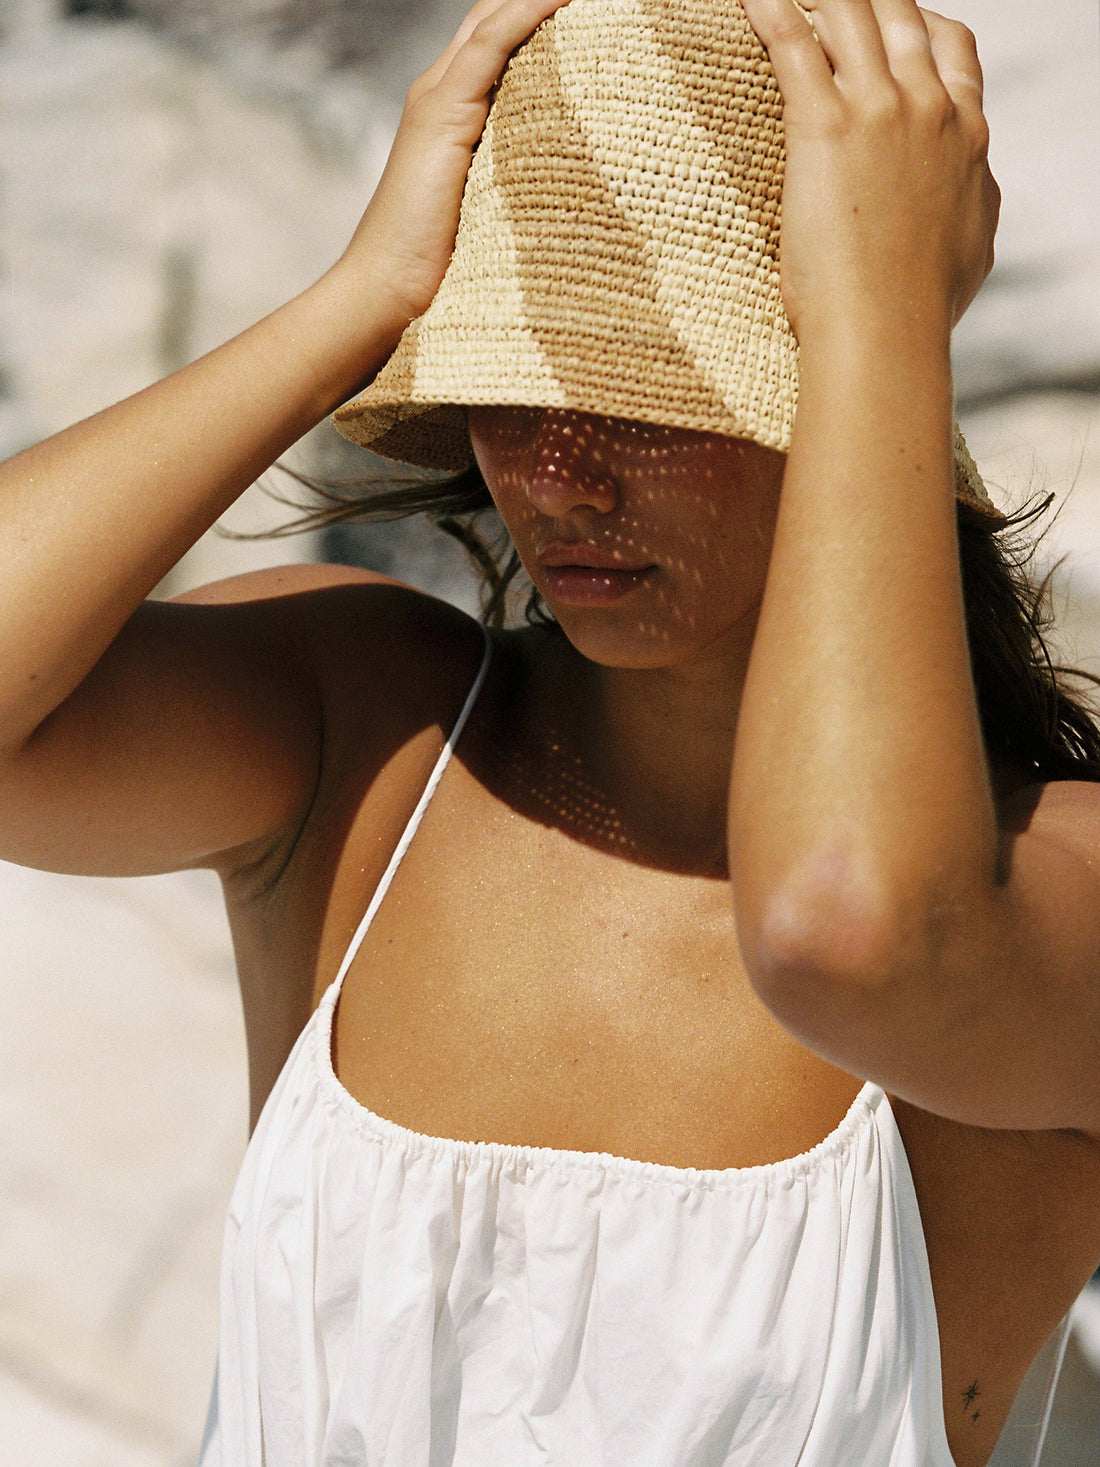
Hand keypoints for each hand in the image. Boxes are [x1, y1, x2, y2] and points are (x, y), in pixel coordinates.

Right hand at [336, 0, 569, 345]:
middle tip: (612, 3)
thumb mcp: (492, 216)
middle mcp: (442, 94)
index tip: (596, 16)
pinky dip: (527, 13)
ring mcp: (439, 100)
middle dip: (542, 3)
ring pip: (494, 22)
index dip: (538, 18)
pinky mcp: (442, 114)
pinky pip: (491, 44)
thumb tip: (578, 193)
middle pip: (494, 20)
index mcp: (452, 113)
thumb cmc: (440, 273)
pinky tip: (565, 0)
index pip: (498, 43)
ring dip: (541, 1)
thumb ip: (519, 184)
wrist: (387, 292)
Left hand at [741, 0, 999, 342]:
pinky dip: (770, 11)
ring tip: (787, 0)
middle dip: (864, 0)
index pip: (950, 48)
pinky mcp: (826, 125)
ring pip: (849, 12)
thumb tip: (974, 193)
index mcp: (966, 135)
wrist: (888, 329)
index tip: (891, 27)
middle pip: (900, 15)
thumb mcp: (972, 245)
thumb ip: (972, 203)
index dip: (917, 26)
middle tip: (828, 7)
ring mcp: (880, 110)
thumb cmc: (922, 307)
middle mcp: (930, 107)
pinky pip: (792, 43)